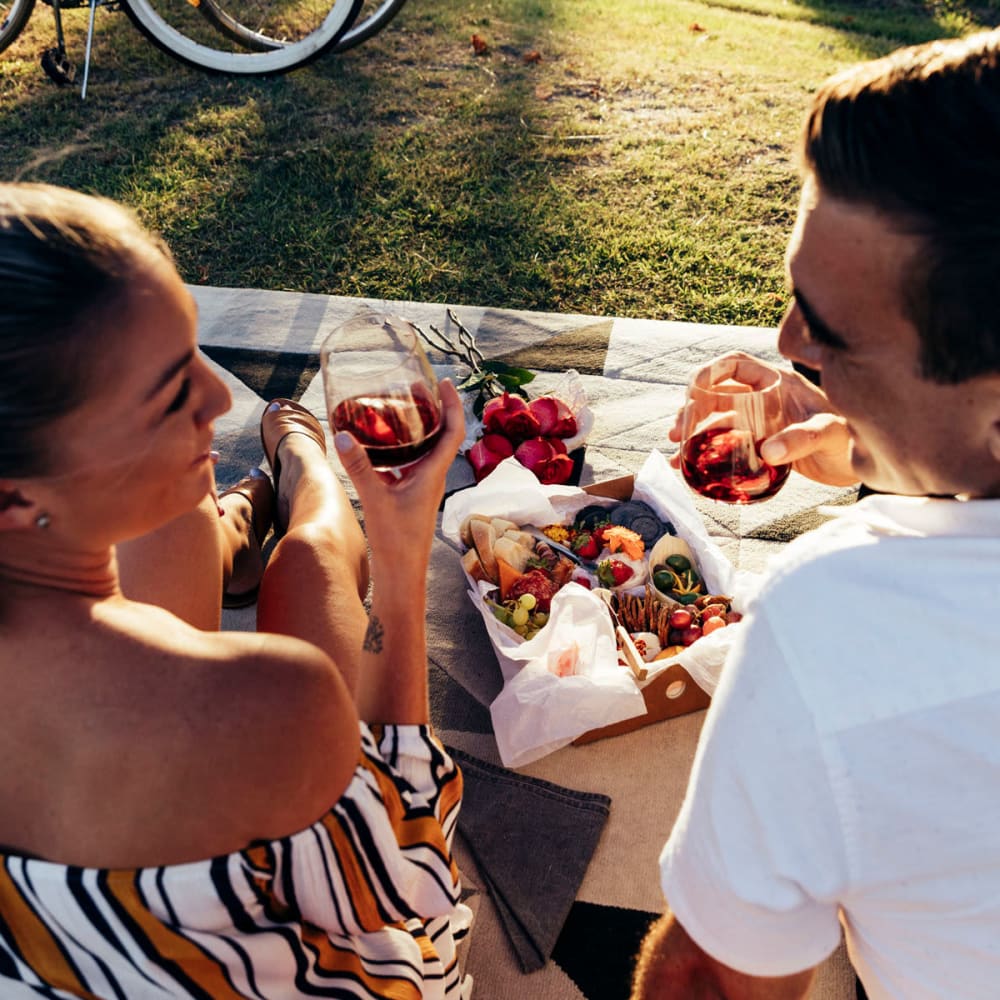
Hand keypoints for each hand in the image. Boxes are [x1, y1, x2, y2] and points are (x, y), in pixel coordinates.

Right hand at [334, 379, 465, 567]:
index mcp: (434, 474)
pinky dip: (403, 446)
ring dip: (419, 426)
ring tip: (401, 407)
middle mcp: (433, 476)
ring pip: (427, 448)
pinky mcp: (411, 494)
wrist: (401, 573)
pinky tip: (383, 443)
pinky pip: (411, 462)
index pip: (453, 431)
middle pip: (441, 434)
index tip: (443, 382)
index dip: (452, 404)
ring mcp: (423, 486)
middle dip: (433, 408)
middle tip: (415, 386)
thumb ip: (360, 467)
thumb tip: (343, 435)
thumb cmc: (397, 542)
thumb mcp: (375, 499)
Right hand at [668, 353, 857, 487]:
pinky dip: (707, 456)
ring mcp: (761, 423)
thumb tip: (768, 452)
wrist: (863, 464)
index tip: (691, 393)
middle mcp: (765, 399)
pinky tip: (692, 470)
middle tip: (677, 433)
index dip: (710, 372)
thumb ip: (801, 438)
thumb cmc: (852, 439)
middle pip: (717, 395)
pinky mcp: (760, 446)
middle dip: (691, 410)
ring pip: (717, 421)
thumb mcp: (829, 434)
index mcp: (779, 384)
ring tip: (678, 454)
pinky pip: (726, 446)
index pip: (736, 366)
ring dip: (694, 434)